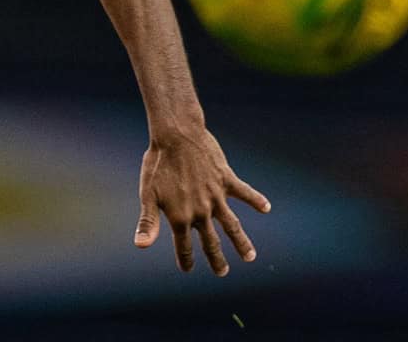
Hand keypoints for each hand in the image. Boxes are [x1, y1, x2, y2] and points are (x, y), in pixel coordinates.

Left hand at [134, 127, 269, 275]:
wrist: (175, 135)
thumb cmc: (157, 164)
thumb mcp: (147, 193)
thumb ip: (148, 221)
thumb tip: (140, 246)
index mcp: (181, 217)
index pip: (184, 245)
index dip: (185, 259)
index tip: (187, 269)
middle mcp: (201, 211)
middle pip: (211, 242)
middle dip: (216, 259)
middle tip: (222, 272)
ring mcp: (216, 196)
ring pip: (232, 225)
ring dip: (241, 242)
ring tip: (250, 257)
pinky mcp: (226, 179)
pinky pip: (244, 192)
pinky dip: (256, 199)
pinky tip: (266, 208)